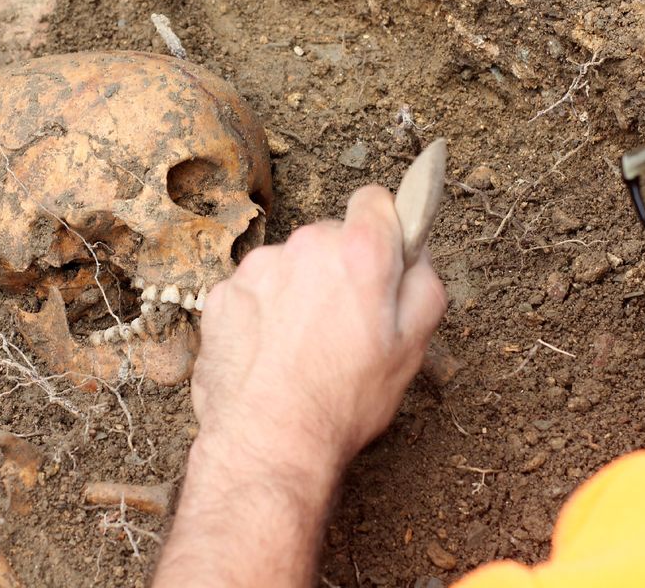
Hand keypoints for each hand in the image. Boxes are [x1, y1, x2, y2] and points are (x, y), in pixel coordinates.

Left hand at [192, 184, 447, 474]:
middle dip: (338, 271)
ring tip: (302, 351)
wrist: (267, 443)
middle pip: (328, 239)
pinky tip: (270, 357)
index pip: (375, 201)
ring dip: (298, 294)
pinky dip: (262, 316)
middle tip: (343, 327)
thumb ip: (423, 282)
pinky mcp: (221, 294)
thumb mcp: (413, 346)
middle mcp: (303, 246)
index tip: (382, 259)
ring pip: (288, 268)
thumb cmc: (342, 401)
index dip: (383, 230)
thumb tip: (414, 251)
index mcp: (358, 252)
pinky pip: (253, 293)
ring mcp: (256, 269)